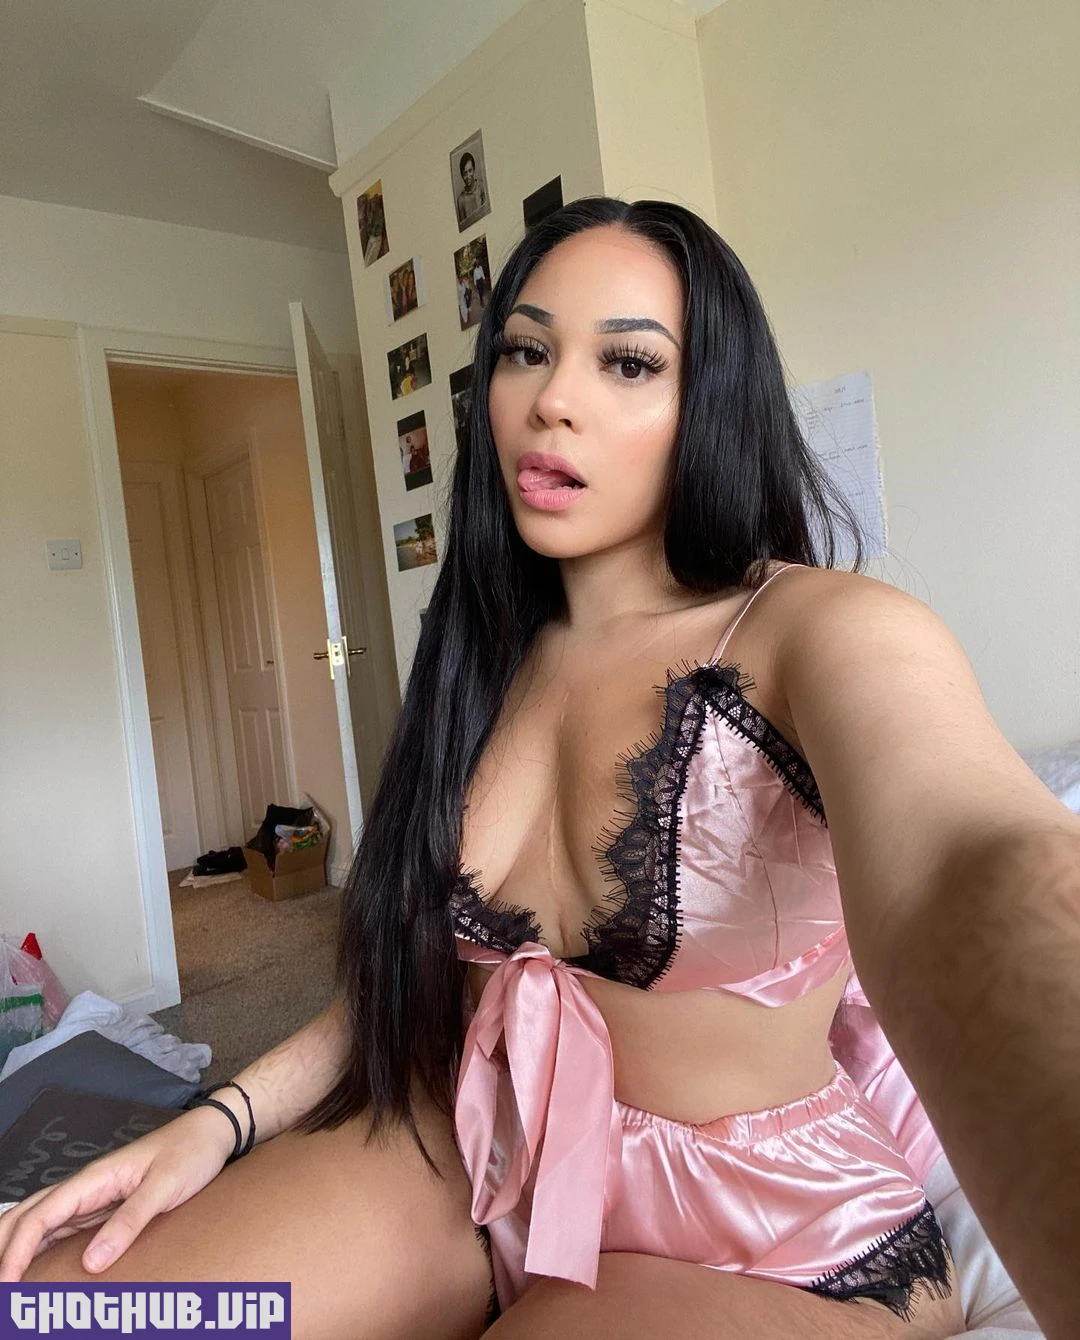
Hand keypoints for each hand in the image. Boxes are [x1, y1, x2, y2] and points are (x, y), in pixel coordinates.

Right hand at [0, 1105, 238, 1280]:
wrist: (212, 1133)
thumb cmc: (190, 1153)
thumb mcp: (164, 1187)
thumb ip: (130, 1221)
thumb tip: (91, 1263)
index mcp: (94, 1178)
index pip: (39, 1217)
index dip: (15, 1252)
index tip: (7, 1286)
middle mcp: (86, 1188)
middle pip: (27, 1217)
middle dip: (4, 1250)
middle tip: (3, 1289)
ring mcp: (93, 1198)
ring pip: (40, 1225)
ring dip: (19, 1251)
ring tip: (12, 1286)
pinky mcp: (105, 1208)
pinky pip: (63, 1231)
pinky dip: (42, 1251)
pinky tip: (38, 1272)